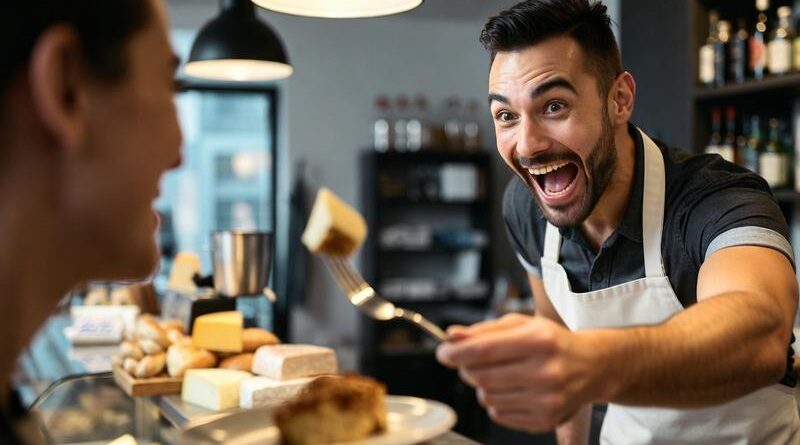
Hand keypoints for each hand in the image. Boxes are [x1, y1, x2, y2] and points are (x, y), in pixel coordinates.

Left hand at [436, 313, 596, 432]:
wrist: (593, 367)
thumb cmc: (552, 342)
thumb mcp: (522, 325)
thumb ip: (484, 330)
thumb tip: (451, 336)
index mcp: (539, 340)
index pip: (483, 350)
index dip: (455, 352)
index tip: (443, 352)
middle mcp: (546, 371)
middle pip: (481, 376)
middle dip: (467, 368)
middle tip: (471, 361)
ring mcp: (547, 399)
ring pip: (487, 397)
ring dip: (482, 385)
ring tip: (499, 374)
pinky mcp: (545, 420)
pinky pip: (499, 414)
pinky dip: (496, 402)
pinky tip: (512, 389)